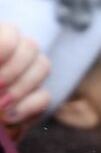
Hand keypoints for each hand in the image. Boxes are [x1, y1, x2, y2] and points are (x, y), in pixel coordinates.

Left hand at [0, 22, 51, 137]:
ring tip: (1, 105)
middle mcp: (11, 54)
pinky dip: (27, 107)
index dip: (5, 47)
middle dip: (14, 70)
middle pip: (31, 46)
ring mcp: (25, 74)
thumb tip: (1, 84)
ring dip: (22, 87)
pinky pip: (44, 95)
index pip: (11, 33)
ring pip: (42, 66)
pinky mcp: (34, 98)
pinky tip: (7, 119)